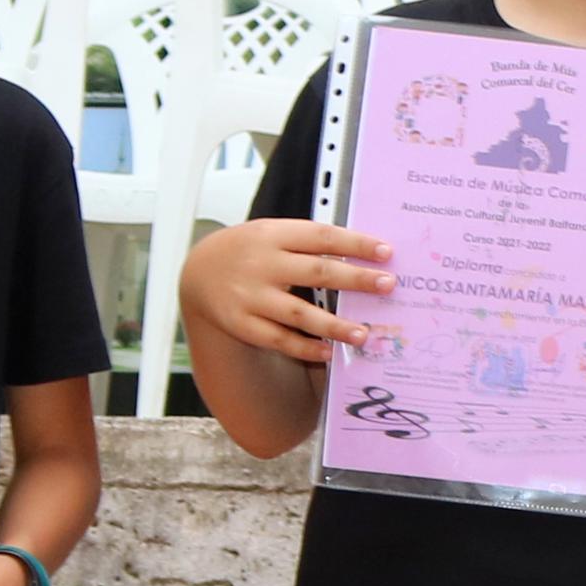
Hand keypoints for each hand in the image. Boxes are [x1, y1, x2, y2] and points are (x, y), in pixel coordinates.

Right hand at [182, 216, 392, 367]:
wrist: (198, 273)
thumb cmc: (249, 252)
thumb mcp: (272, 234)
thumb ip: (309, 243)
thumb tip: (364, 256)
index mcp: (273, 235)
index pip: (321, 236)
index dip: (355, 243)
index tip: (387, 252)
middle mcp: (262, 265)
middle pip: (316, 272)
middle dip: (355, 279)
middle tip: (387, 285)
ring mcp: (251, 297)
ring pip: (299, 314)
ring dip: (334, 325)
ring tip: (364, 334)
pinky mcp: (243, 324)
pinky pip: (279, 340)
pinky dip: (306, 348)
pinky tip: (330, 351)